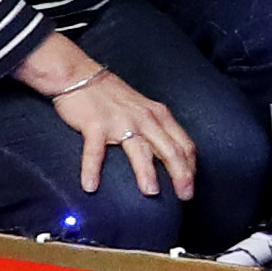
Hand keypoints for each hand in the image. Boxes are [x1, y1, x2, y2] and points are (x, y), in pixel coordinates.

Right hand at [27, 39, 198, 202]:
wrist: (79, 75)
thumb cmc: (112, 96)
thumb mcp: (144, 109)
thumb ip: (156, 129)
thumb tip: (169, 156)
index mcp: (159, 116)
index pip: (184, 144)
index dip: (191, 167)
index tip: (192, 186)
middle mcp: (144, 119)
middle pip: (170, 150)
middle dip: (181, 175)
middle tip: (185, 195)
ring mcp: (120, 122)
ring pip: (139, 150)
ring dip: (146, 173)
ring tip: (151, 192)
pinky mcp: (95, 124)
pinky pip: (95, 151)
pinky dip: (92, 169)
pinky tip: (90, 185)